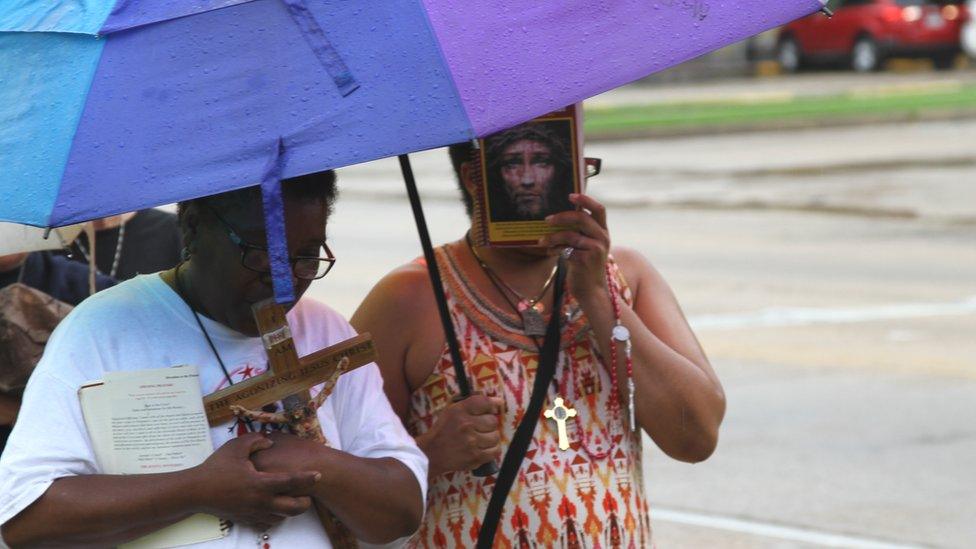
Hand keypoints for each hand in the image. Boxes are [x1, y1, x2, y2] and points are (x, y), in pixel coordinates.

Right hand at [189, 433, 318, 530]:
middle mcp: (261, 501)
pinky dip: (275, 517)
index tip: (319, 474)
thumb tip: (271, 441)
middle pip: (293, 508)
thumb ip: (257, 441)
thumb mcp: (236, 447)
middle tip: (308, 494)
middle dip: (305, 502)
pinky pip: (268, 523)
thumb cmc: (216, 467)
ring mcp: (254, 513)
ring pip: (282, 518)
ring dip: (290, 510)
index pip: (291, 481)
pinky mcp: (246, 520)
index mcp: (261, 483)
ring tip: (292, 499)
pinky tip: (274, 507)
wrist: (196, 491)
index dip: (307, 478)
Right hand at [418, 394, 502, 476]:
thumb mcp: (451, 411)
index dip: (492, 404)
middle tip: (480, 427)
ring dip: (490, 437)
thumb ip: (471, 404)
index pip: (484, 402)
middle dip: (489, 424)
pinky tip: (483, 448)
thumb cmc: (443, 431)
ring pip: (495, 436)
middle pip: (493, 421)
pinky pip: (495, 451)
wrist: (431, 454)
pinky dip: (492, 449)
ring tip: (480, 439)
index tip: (495, 406)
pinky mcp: (475, 457)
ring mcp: (471, 442)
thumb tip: (498, 401)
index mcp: (458, 411)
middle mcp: (465, 425)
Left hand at [539, 193, 610, 300]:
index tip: (570, 195)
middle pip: (582, 218)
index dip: (586, 200)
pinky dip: (554, 249)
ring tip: (542, 240)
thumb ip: (579, 231)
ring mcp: (596, 249)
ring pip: (570, 235)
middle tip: (547, 220)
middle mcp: (603, 238)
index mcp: (603, 231)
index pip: (599, 209)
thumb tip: (556, 217)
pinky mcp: (586, 260)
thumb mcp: (587, 245)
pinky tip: (549, 252)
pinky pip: (565, 249)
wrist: (591, 290)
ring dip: (553, 237)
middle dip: (562, 217)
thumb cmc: (584, 265)